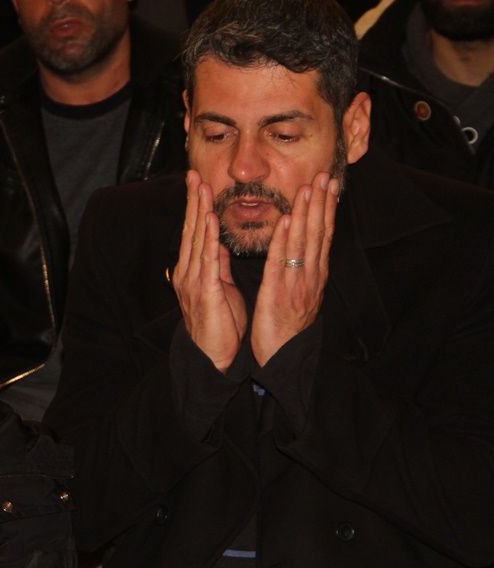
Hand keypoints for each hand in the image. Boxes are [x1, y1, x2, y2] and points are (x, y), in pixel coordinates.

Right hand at [172, 169, 247, 371]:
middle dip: (193, 201)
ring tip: (201, 187)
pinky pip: (207, 259)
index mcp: (192, 271)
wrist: (213, 355)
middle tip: (194, 174)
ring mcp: (193, 280)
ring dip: (199, 212)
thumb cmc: (219, 325)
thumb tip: (218, 243)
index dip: (196, 206)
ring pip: (196, 239)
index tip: (199, 183)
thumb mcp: (219, 287)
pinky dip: (208, 238)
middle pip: (190, 230)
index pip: (194, 233)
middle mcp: (187, 272)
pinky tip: (210, 220)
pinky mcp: (204, 290)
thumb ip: (217, 265)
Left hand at [251, 171, 337, 365]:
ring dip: (306, 213)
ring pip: (303, 243)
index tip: (328, 183)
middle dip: (322, 203)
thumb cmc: (286, 326)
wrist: (282, 355)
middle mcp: (311, 275)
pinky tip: (288, 221)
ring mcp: (297, 284)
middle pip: (318, 234)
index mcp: (314, 274)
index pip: (323, 235)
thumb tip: (302, 246)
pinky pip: (281, 263)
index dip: (326, 208)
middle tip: (325, 174)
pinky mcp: (278, 293)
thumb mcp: (298, 292)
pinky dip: (285, 241)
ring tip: (308, 188)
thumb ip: (301, 268)